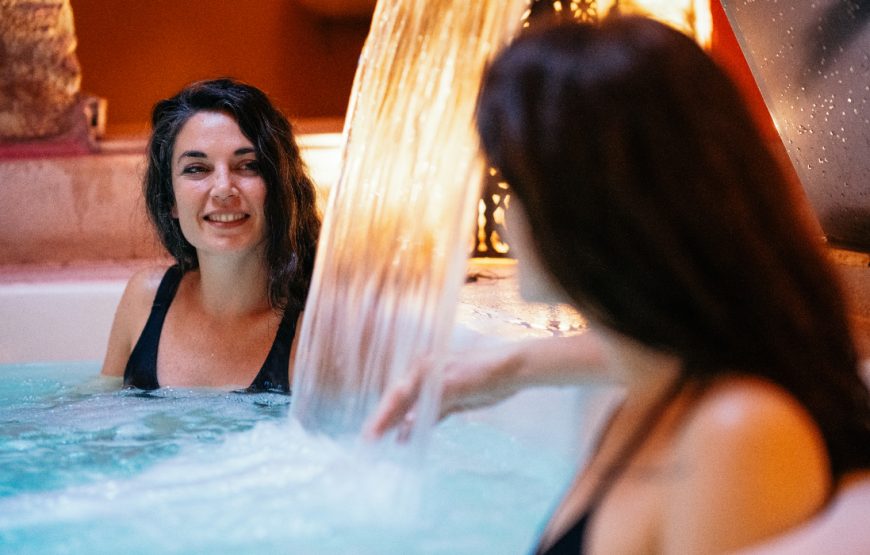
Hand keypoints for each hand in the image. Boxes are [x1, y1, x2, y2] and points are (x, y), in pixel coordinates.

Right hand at [363, 340, 525, 439]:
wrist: (511, 370)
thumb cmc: (483, 372)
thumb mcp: (456, 384)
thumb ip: (432, 401)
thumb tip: (408, 421)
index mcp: (423, 370)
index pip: (396, 395)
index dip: (381, 416)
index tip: (369, 434)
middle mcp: (426, 378)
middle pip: (399, 402)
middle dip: (384, 421)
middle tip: (368, 442)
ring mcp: (438, 389)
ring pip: (411, 410)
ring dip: (398, 426)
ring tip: (382, 444)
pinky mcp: (450, 400)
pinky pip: (427, 415)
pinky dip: (416, 427)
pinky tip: (406, 440)